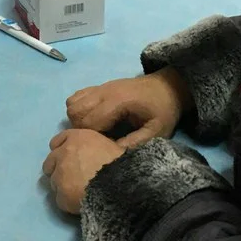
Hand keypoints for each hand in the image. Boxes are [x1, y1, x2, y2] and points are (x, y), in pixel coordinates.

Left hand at [42, 129, 123, 214]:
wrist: (123, 186)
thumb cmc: (122, 164)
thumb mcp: (109, 145)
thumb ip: (92, 147)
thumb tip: (89, 153)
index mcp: (76, 138)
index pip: (56, 142)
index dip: (61, 150)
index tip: (67, 158)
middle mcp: (63, 154)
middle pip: (49, 163)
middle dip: (57, 169)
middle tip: (71, 178)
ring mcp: (60, 176)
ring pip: (54, 182)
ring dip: (63, 186)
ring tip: (79, 192)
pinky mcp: (61, 195)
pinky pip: (60, 200)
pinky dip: (68, 202)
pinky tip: (80, 203)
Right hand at [65, 68, 189, 148]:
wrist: (169, 87)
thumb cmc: (164, 110)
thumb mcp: (157, 132)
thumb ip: (135, 143)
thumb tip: (110, 153)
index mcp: (119, 101)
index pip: (89, 121)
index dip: (92, 138)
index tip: (104, 146)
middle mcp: (105, 91)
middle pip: (75, 112)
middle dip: (81, 130)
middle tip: (99, 139)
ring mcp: (100, 87)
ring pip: (72, 103)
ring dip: (78, 119)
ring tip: (96, 130)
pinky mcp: (99, 87)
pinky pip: (76, 97)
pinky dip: (79, 109)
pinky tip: (94, 119)